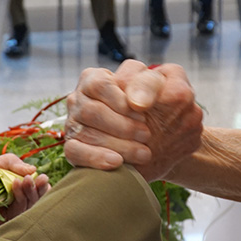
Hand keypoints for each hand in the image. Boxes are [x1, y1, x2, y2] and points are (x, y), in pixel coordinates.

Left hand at [0, 153, 49, 237]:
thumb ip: (10, 163)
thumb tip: (31, 168)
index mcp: (11, 193)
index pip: (31, 192)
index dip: (39, 185)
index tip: (41, 177)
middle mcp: (11, 206)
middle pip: (33, 201)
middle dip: (38, 190)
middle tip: (42, 180)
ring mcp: (6, 217)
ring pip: (27, 209)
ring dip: (30, 194)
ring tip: (28, 181)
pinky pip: (15, 218)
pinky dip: (18, 203)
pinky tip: (17, 189)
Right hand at [64, 60, 202, 181]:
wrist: (163, 145)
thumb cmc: (163, 110)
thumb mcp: (166, 89)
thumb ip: (152, 84)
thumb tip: (136, 102)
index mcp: (97, 78)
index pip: (99, 84)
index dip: (120, 101)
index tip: (144, 113)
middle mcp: (81, 99)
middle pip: (90, 110)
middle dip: (121, 126)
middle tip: (147, 135)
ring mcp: (74, 124)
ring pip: (83, 132)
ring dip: (117, 144)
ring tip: (144, 153)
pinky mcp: (74, 148)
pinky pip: (73, 152)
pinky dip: (95, 158)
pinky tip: (117, 162)